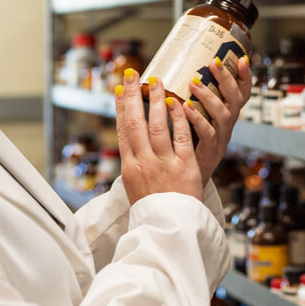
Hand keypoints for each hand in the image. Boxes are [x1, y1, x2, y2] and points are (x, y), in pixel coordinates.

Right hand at [115, 70, 202, 204]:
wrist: (169, 231)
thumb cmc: (154, 210)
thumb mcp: (136, 187)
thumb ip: (135, 163)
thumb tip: (132, 142)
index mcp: (130, 168)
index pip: (123, 131)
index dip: (120, 108)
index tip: (119, 89)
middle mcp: (144, 163)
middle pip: (135, 123)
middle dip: (132, 96)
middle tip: (133, 74)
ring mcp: (164, 164)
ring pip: (158, 126)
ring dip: (156, 101)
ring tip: (157, 82)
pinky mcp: (185, 166)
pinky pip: (182, 137)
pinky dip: (179, 118)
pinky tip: (178, 102)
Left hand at [182, 55, 251, 184]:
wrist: (187, 179)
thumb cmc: (189, 144)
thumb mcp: (197, 118)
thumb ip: (193, 99)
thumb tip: (175, 73)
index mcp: (227, 114)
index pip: (242, 92)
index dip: (245, 76)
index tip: (242, 58)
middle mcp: (228, 124)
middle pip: (235, 98)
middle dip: (226, 79)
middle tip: (214, 62)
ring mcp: (221, 137)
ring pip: (223, 114)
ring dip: (209, 96)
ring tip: (193, 83)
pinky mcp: (210, 150)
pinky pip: (207, 132)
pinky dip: (197, 118)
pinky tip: (185, 107)